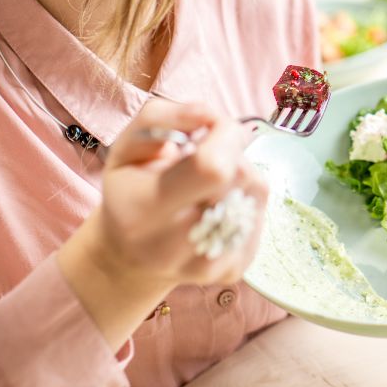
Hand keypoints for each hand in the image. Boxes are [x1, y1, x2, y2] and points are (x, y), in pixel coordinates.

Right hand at [95, 99, 268, 286]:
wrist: (130, 258)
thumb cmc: (129, 192)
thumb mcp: (125, 146)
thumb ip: (162, 118)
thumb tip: (210, 114)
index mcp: (143, 210)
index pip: (212, 167)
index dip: (224, 135)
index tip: (211, 127)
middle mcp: (174, 246)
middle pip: (240, 176)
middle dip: (231, 152)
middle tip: (206, 156)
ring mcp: (208, 265)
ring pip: (256, 192)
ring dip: (240, 174)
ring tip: (209, 183)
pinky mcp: (233, 271)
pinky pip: (261, 214)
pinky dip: (246, 199)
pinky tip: (219, 204)